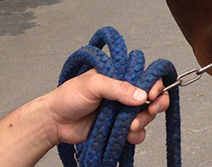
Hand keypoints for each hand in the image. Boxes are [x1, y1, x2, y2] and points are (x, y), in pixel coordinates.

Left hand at [39, 70, 170, 146]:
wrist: (55, 123)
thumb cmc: (69, 97)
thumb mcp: (93, 84)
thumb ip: (118, 88)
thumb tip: (142, 96)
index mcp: (120, 76)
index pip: (147, 76)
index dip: (155, 84)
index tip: (153, 94)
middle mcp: (125, 92)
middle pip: (153, 96)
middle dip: (156, 104)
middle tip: (151, 110)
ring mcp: (123, 110)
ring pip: (146, 115)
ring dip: (143, 121)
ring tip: (130, 126)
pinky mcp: (119, 127)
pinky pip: (137, 132)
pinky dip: (136, 135)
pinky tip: (128, 135)